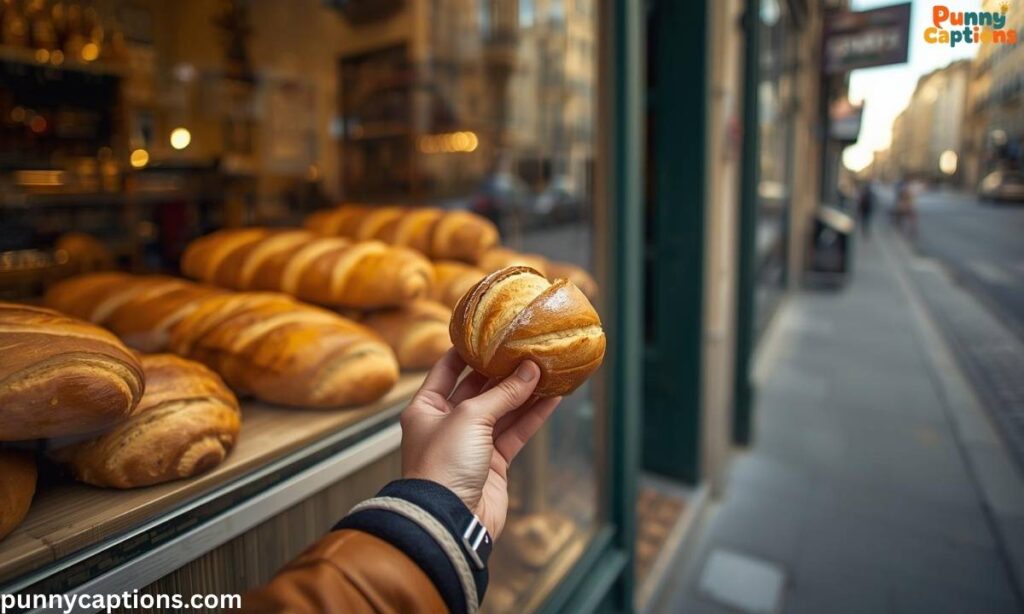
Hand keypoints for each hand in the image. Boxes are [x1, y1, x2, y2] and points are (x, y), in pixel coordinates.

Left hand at [400, 349, 560, 537]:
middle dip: (503, 371)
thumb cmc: (444, 465)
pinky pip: (515, 432)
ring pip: (502, 410)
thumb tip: (530, 369)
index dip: (467, 351)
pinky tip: (553, 398)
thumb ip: (502, 393)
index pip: (446, 369)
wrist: (450, 520)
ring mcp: (472, 444)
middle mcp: (447, 423)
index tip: (489, 332)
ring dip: (524, 392)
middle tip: (526, 349)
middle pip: (478, 388)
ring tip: (547, 369)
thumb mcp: (469, 418)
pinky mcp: (493, 463)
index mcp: (426, 408)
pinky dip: (533, 416)